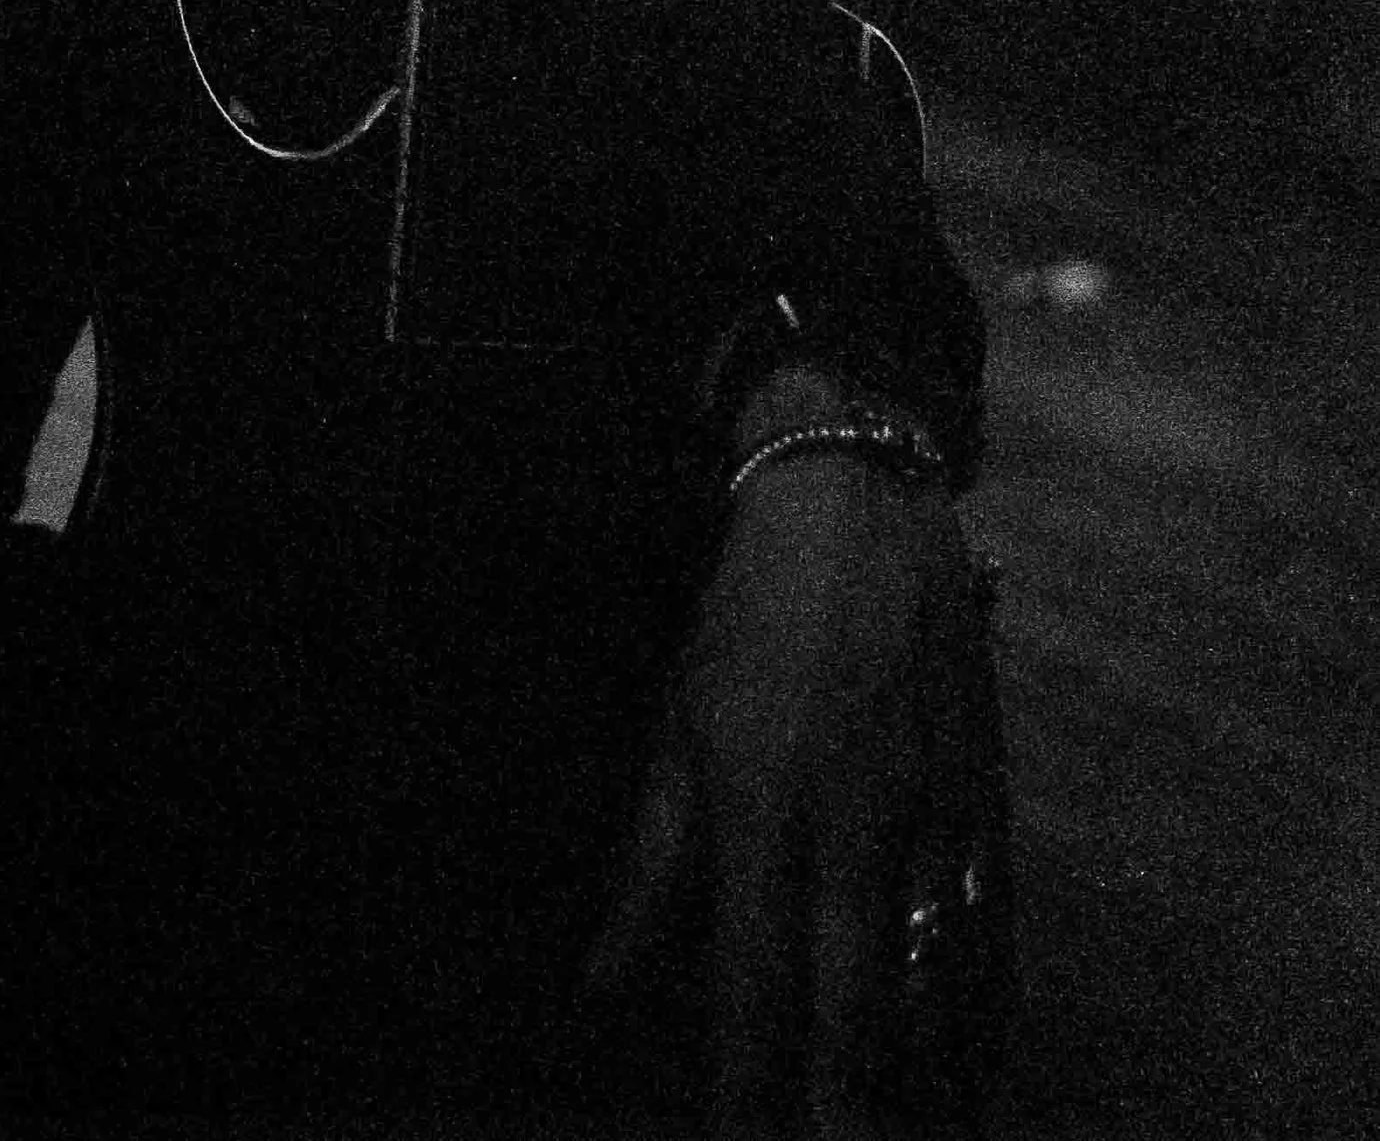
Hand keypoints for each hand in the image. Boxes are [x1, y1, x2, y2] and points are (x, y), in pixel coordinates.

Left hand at [589, 396, 1006, 1133]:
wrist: (862, 518)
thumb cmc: (749, 626)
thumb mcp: (677, 734)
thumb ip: (649, 874)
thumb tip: (602, 990)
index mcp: (766, 810)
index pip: (758, 985)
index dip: (751, 1087)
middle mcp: (858, 830)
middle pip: (862, 1013)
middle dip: (847, 1113)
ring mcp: (936, 824)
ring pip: (942, 994)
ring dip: (928, 1088)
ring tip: (914, 1139)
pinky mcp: (990, 811)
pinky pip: (995, 943)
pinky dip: (984, 1023)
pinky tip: (973, 1079)